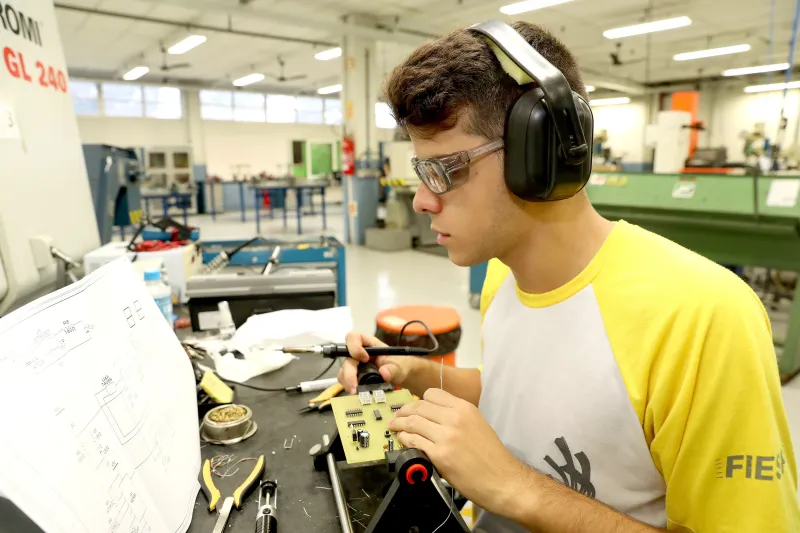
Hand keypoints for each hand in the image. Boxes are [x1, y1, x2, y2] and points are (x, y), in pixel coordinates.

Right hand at [337, 332, 417, 393]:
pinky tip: (355, 393)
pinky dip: (348, 386)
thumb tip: (384, 373)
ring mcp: (355, 364)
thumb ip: (393, 369)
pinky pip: (345, 380)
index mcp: (369, 344)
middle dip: (349, 372)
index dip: (355, 347)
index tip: (364, 359)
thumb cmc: (400, 366)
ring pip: (343, 370)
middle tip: (354, 386)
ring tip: (355, 392)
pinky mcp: (354, 376)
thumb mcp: (399, 366)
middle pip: (346, 357)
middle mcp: (359, 353)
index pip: (354, 337)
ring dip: (347, 381)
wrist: (401, 376)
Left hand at [388, 388, 528, 514]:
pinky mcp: (440, 455)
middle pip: (419, 406)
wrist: (503, 480)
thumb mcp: (477, 424)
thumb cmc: (492, 456)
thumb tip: (433, 416)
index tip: (412, 407)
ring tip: (394, 427)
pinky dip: (404, 439)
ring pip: (413, 422)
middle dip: (404, 411)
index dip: (419, 400)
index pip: (432, 394)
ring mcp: (446, 436)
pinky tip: (403, 441)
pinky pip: (414, 441)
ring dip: (400, 424)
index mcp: (465, 408)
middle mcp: (455, 418)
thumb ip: (456, 416)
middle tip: (397, 417)